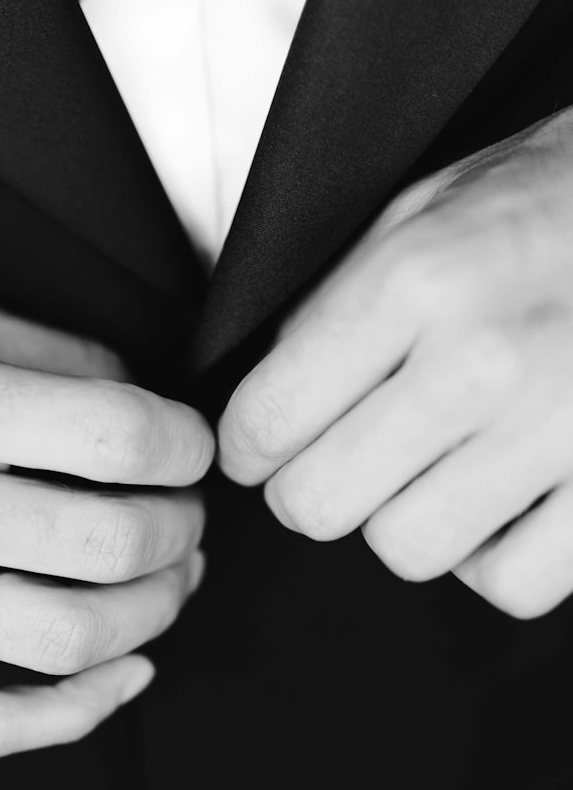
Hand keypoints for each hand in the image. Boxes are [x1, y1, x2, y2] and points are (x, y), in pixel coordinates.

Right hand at [0, 297, 212, 756]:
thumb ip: (41, 351)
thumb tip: (147, 403)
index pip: (114, 437)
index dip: (184, 444)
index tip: (188, 446)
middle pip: (109, 544)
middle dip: (181, 528)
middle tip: (182, 512)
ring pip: (69, 639)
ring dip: (155, 612)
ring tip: (166, 580)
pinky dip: (80, 712)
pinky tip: (125, 673)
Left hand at [218, 108, 572, 617]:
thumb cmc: (552, 204)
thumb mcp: (425, 210)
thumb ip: (337, 304)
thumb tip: (266, 398)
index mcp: (416, 281)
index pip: (267, 418)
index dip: (249, 446)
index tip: (262, 447)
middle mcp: (482, 361)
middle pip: (320, 502)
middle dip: (315, 487)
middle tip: (344, 461)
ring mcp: (559, 429)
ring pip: (409, 549)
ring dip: (408, 519)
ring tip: (439, 468)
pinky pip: (511, 585)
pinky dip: (496, 561)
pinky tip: (504, 504)